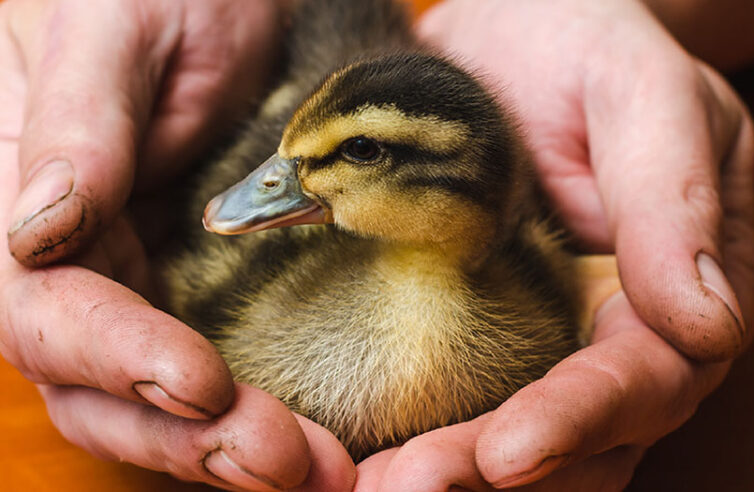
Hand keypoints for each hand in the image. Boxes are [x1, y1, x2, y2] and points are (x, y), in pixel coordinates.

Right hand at [0, 0, 354, 488]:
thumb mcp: (120, 26)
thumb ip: (75, 123)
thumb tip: (36, 230)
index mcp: (25, 195)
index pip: (47, 309)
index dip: (116, 357)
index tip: (198, 384)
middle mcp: (73, 256)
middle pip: (101, 382)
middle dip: (185, 435)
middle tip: (284, 462)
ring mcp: (134, 277)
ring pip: (153, 397)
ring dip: (225, 445)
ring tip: (314, 470)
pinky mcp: (193, 284)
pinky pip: (203, 368)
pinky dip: (247, 414)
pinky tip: (304, 437)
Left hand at [354, 0, 753, 488]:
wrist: (509, 26)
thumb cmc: (582, 42)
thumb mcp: (640, 92)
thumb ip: (672, 197)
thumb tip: (709, 326)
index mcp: (671, 284)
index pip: (640, 381)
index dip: (576, 423)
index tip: (506, 454)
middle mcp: (611, 328)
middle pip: (575, 437)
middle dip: (494, 472)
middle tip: (403, 491)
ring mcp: (543, 333)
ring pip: (519, 439)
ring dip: (452, 475)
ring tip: (373, 491)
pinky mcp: (480, 323)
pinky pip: (461, 397)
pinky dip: (423, 434)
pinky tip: (369, 457)